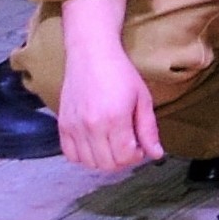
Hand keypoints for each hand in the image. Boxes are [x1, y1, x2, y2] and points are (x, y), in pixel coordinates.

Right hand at [53, 5, 164, 174]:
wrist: (91, 55)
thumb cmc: (120, 73)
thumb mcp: (143, 99)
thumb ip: (149, 129)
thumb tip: (156, 154)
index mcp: (115, 119)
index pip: (125, 157)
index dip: (137, 156)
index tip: (140, 146)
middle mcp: (91, 126)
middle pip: (107, 164)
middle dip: (123, 160)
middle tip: (128, 145)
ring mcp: (74, 127)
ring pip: (89, 163)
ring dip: (104, 160)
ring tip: (112, 143)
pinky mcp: (62, 125)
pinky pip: (71, 155)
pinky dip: (84, 156)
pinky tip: (95, 143)